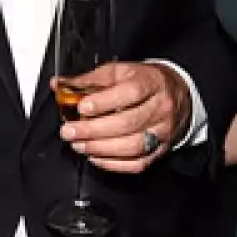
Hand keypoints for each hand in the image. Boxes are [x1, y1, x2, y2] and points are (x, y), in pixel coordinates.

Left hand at [60, 62, 189, 173]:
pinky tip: (97, 158)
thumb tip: (59, 84)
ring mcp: (162, 131)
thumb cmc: (144, 81)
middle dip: (93, 130)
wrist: (177, 94)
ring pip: (133, 146)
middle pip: (128, 123)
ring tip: (80, 145)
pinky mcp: (161, 149)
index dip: (104, 102)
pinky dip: (114, 164)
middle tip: (70, 132)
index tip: (81, 107)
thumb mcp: (118, 72)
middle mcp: (160, 108)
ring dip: (101, 149)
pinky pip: (139, 163)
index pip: (129, 93)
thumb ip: (88, 79)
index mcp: (150, 83)